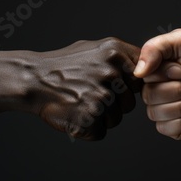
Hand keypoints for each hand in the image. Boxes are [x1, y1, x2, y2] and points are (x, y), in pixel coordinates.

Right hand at [27, 37, 141, 139]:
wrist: (34, 80)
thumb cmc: (64, 65)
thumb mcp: (95, 48)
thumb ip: (123, 57)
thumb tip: (146, 68)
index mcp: (116, 53)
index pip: (141, 79)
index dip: (128, 87)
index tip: (112, 87)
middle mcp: (112, 74)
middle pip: (130, 103)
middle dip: (114, 104)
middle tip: (88, 94)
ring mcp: (101, 97)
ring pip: (115, 119)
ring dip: (100, 117)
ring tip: (79, 103)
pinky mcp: (90, 118)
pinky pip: (100, 132)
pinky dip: (88, 129)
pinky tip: (74, 114)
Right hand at [134, 29, 180, 138]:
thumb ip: (156, 46)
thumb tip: (138, 71)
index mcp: (153, 70)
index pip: (143, 75)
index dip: (166, 73)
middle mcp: (153, 90)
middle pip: (148, 96)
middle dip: (177, 90)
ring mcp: (160, 110)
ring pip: (155, 113)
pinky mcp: (170, 127)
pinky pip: (165, 128)